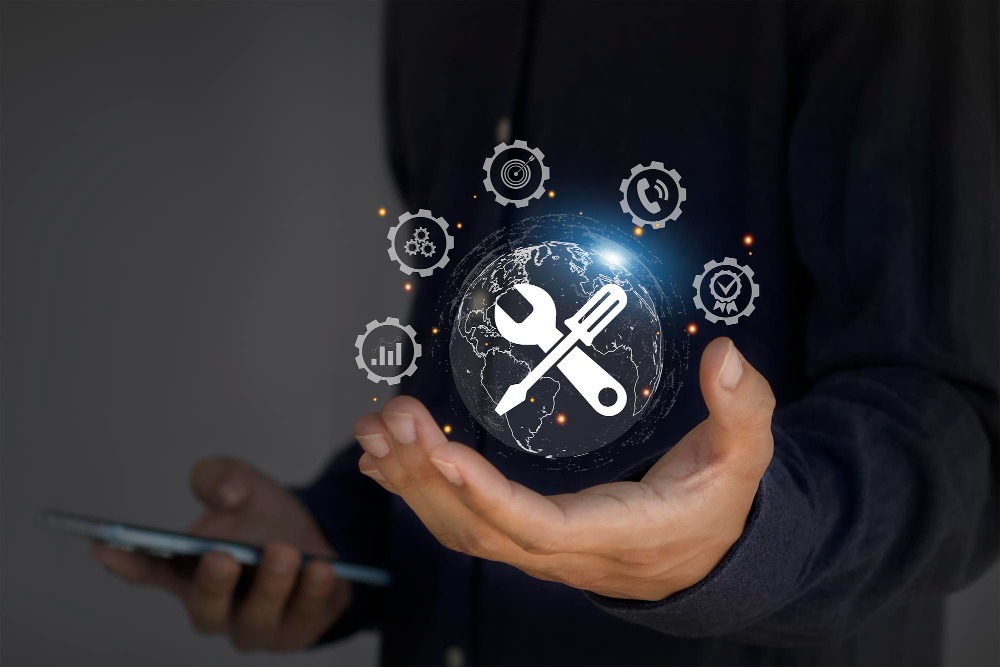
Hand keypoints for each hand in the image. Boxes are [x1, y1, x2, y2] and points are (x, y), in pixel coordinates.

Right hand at [92, 458, 349, 651]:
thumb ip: (220, 477)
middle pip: (205, 609)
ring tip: (284, 552)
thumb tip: (227, 495)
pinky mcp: (300, 630)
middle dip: (213, 585)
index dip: (126, 562)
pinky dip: (314, 593)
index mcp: (188, 572)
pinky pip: (305, 619)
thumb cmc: (261, 516)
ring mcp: (257, 625)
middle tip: (223, 557)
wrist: (316, 535)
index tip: (104, 545)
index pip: (150, 572)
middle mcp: (217, 607)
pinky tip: (322, 569)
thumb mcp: (240, 482)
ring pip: (258, 618)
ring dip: (272, 586)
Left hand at [354, 337, 772, 600]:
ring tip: (373, 429)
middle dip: (425, 476)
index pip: (538, 526)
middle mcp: (565, 554)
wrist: (707, 559)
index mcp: (616, 533)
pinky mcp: (525, 539)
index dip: (485, 495)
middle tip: (388, 418)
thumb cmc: (719, 502)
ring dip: (410, 482)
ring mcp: (539, 552)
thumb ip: (743, 407)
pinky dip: (418, 492)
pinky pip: (462, 524)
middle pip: (479, 529)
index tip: (438, 453)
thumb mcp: (745, 455)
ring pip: (460, 530)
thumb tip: (727, 355)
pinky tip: (385, 460)